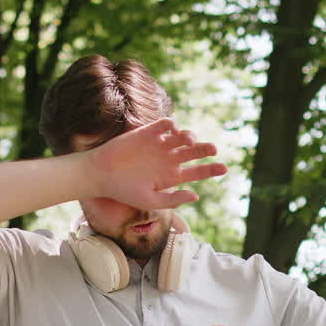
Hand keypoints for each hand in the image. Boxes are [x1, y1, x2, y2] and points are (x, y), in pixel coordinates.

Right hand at [84, 118, 227, 210]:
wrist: (101, 175)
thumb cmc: (124, 191)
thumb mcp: (150, 201)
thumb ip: (173, 200)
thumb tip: (197, 195)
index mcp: (172, 177)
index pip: (197, 172)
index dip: (211, 170)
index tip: (224, 168)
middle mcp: (168, 159)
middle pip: (194, 152)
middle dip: (206, 149)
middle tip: (213, 149)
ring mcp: (159, 145)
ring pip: (182, 137)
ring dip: (189, 137)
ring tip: (189, 142)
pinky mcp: (147, 133)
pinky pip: (165, 125)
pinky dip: (172, 125)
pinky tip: (174, 129)